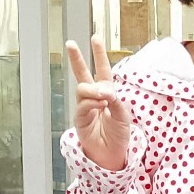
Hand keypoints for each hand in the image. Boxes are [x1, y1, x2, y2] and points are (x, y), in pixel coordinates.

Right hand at [67, 38, 129, 169]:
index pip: (102, 69)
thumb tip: (104, 89)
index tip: (95, 38)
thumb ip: (115, 100)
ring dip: (94, 90)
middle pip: (82, 74)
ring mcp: (85, 107)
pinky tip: (101, 105)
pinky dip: (93, 103)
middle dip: (76, 58)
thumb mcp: (123, 114)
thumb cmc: (118, 135)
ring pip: (82, 89)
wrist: (112, 155)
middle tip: (70, 43)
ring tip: (105, 97)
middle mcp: (93, 97)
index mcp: (106, 93)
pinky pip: (83, 105)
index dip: (99, 54)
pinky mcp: (80, 119)